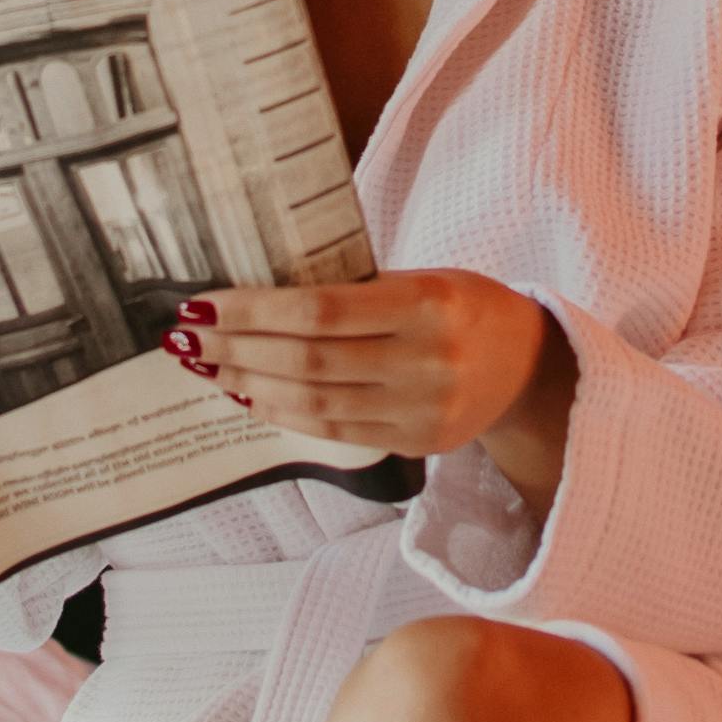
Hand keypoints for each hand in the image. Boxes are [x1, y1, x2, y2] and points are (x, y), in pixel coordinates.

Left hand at [167, 273, 577, 513]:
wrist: (532, 367)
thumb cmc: (466, 307)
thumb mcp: (424, 278)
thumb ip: (357, 290)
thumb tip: (261, 299)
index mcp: (429, 304)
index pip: (322, 311)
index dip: (255, 311)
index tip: (205, 304)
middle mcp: (428, 361)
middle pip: (310, 361)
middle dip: (239, 349)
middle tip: (188, 338)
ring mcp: (423, 410)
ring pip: (316, 404)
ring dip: (251, 385)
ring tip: (210, 368)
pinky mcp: (417, 443)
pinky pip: (336, 432)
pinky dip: (286, 415)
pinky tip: (252, 397)